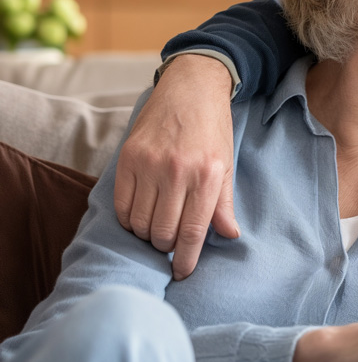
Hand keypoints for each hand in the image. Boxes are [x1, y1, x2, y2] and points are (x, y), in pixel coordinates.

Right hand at [114, 54, 238, 279]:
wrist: (192, 88)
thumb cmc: (213, 129)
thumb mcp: (226, 165)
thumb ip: (224, 203)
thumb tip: (230, 236)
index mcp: (207, 176)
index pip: (192, 232)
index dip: (186, 259)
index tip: (182, 273)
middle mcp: (177, 172)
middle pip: (163, 232)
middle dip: (166, 246)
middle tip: (171, 241)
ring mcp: (149, 164)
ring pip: (140, 222)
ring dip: (148, 233)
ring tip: (157, 226)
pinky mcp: (128, 157)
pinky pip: (122, 205)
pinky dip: (129, 218)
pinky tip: (140, 214)